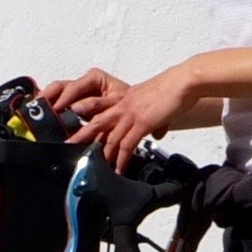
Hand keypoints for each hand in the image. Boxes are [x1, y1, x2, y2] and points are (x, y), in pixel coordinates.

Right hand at [42, 68, 126, 121]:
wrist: (134, 112)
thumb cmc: (128, 105)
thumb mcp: (116, 104)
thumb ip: (97, 106)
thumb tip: (76, 108)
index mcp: (94, 78)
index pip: (74, 86)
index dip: (63, 98)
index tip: (57, 108)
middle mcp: (83, 82)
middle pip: (59, 86)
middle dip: (47, 95)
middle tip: (38, 107)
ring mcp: (77, 92)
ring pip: (55, 93)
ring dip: (45, 101)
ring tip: (35, 110)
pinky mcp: (74, 103)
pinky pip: (58, 102)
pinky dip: (50, 107)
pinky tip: (41, 113)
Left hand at [43, 65, 196, 169]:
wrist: (183, 82)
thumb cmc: (174, 90)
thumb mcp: (158, 104)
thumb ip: (155, 120)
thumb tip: (158, 133)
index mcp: (124, 99)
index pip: (103, 113)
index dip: (90, 124)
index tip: (80, 134)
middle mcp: (123, 106)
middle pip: (96, 122)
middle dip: (81, 135)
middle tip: (68, 145)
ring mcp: (131, 114)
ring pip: (108, 136)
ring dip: (100, 153)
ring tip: (91, 166)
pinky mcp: (142, 123)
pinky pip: (127, 145)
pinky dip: (121, 159)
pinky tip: (118, 169)